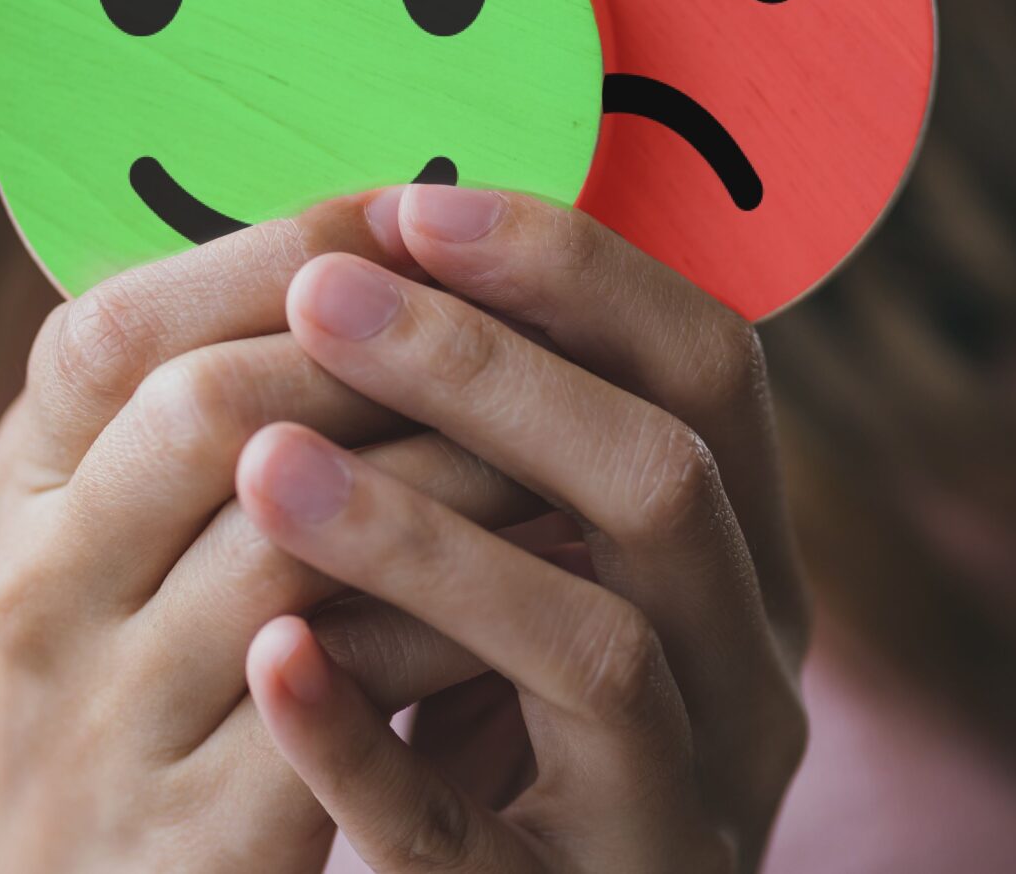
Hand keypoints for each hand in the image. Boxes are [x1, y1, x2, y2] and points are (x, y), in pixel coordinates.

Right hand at [0, 196, 542, 872]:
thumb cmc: (150, 674)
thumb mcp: (135, 524)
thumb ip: (220, 396)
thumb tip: (387, 229)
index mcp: (26, 484)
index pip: (116, 326)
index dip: (271, 254)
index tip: (409, 212)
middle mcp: (46, 588)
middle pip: (203, 410)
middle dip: (382, 350)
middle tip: (517, 317)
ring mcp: (114, 717)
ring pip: (285, 546)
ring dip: (443, 474)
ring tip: (556, 435)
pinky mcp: (202, 831)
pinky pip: (342, 692)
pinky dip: (450, 619)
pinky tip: (542, 578)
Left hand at [237, 186, 811, 872]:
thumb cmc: (520, 743)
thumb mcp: (559, 588)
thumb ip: (521, 457)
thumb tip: (386, 237)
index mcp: (746, 572)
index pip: (713, 372)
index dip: (577, 272)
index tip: (417, 205)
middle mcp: (750, 684)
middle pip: (665, 486)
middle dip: (488, 372)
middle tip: (319, 295)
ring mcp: (682, 813)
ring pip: (595, 652)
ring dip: (425, 539)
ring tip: (265, 462)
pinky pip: (467, 839)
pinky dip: (367, 741)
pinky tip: (270, 660)